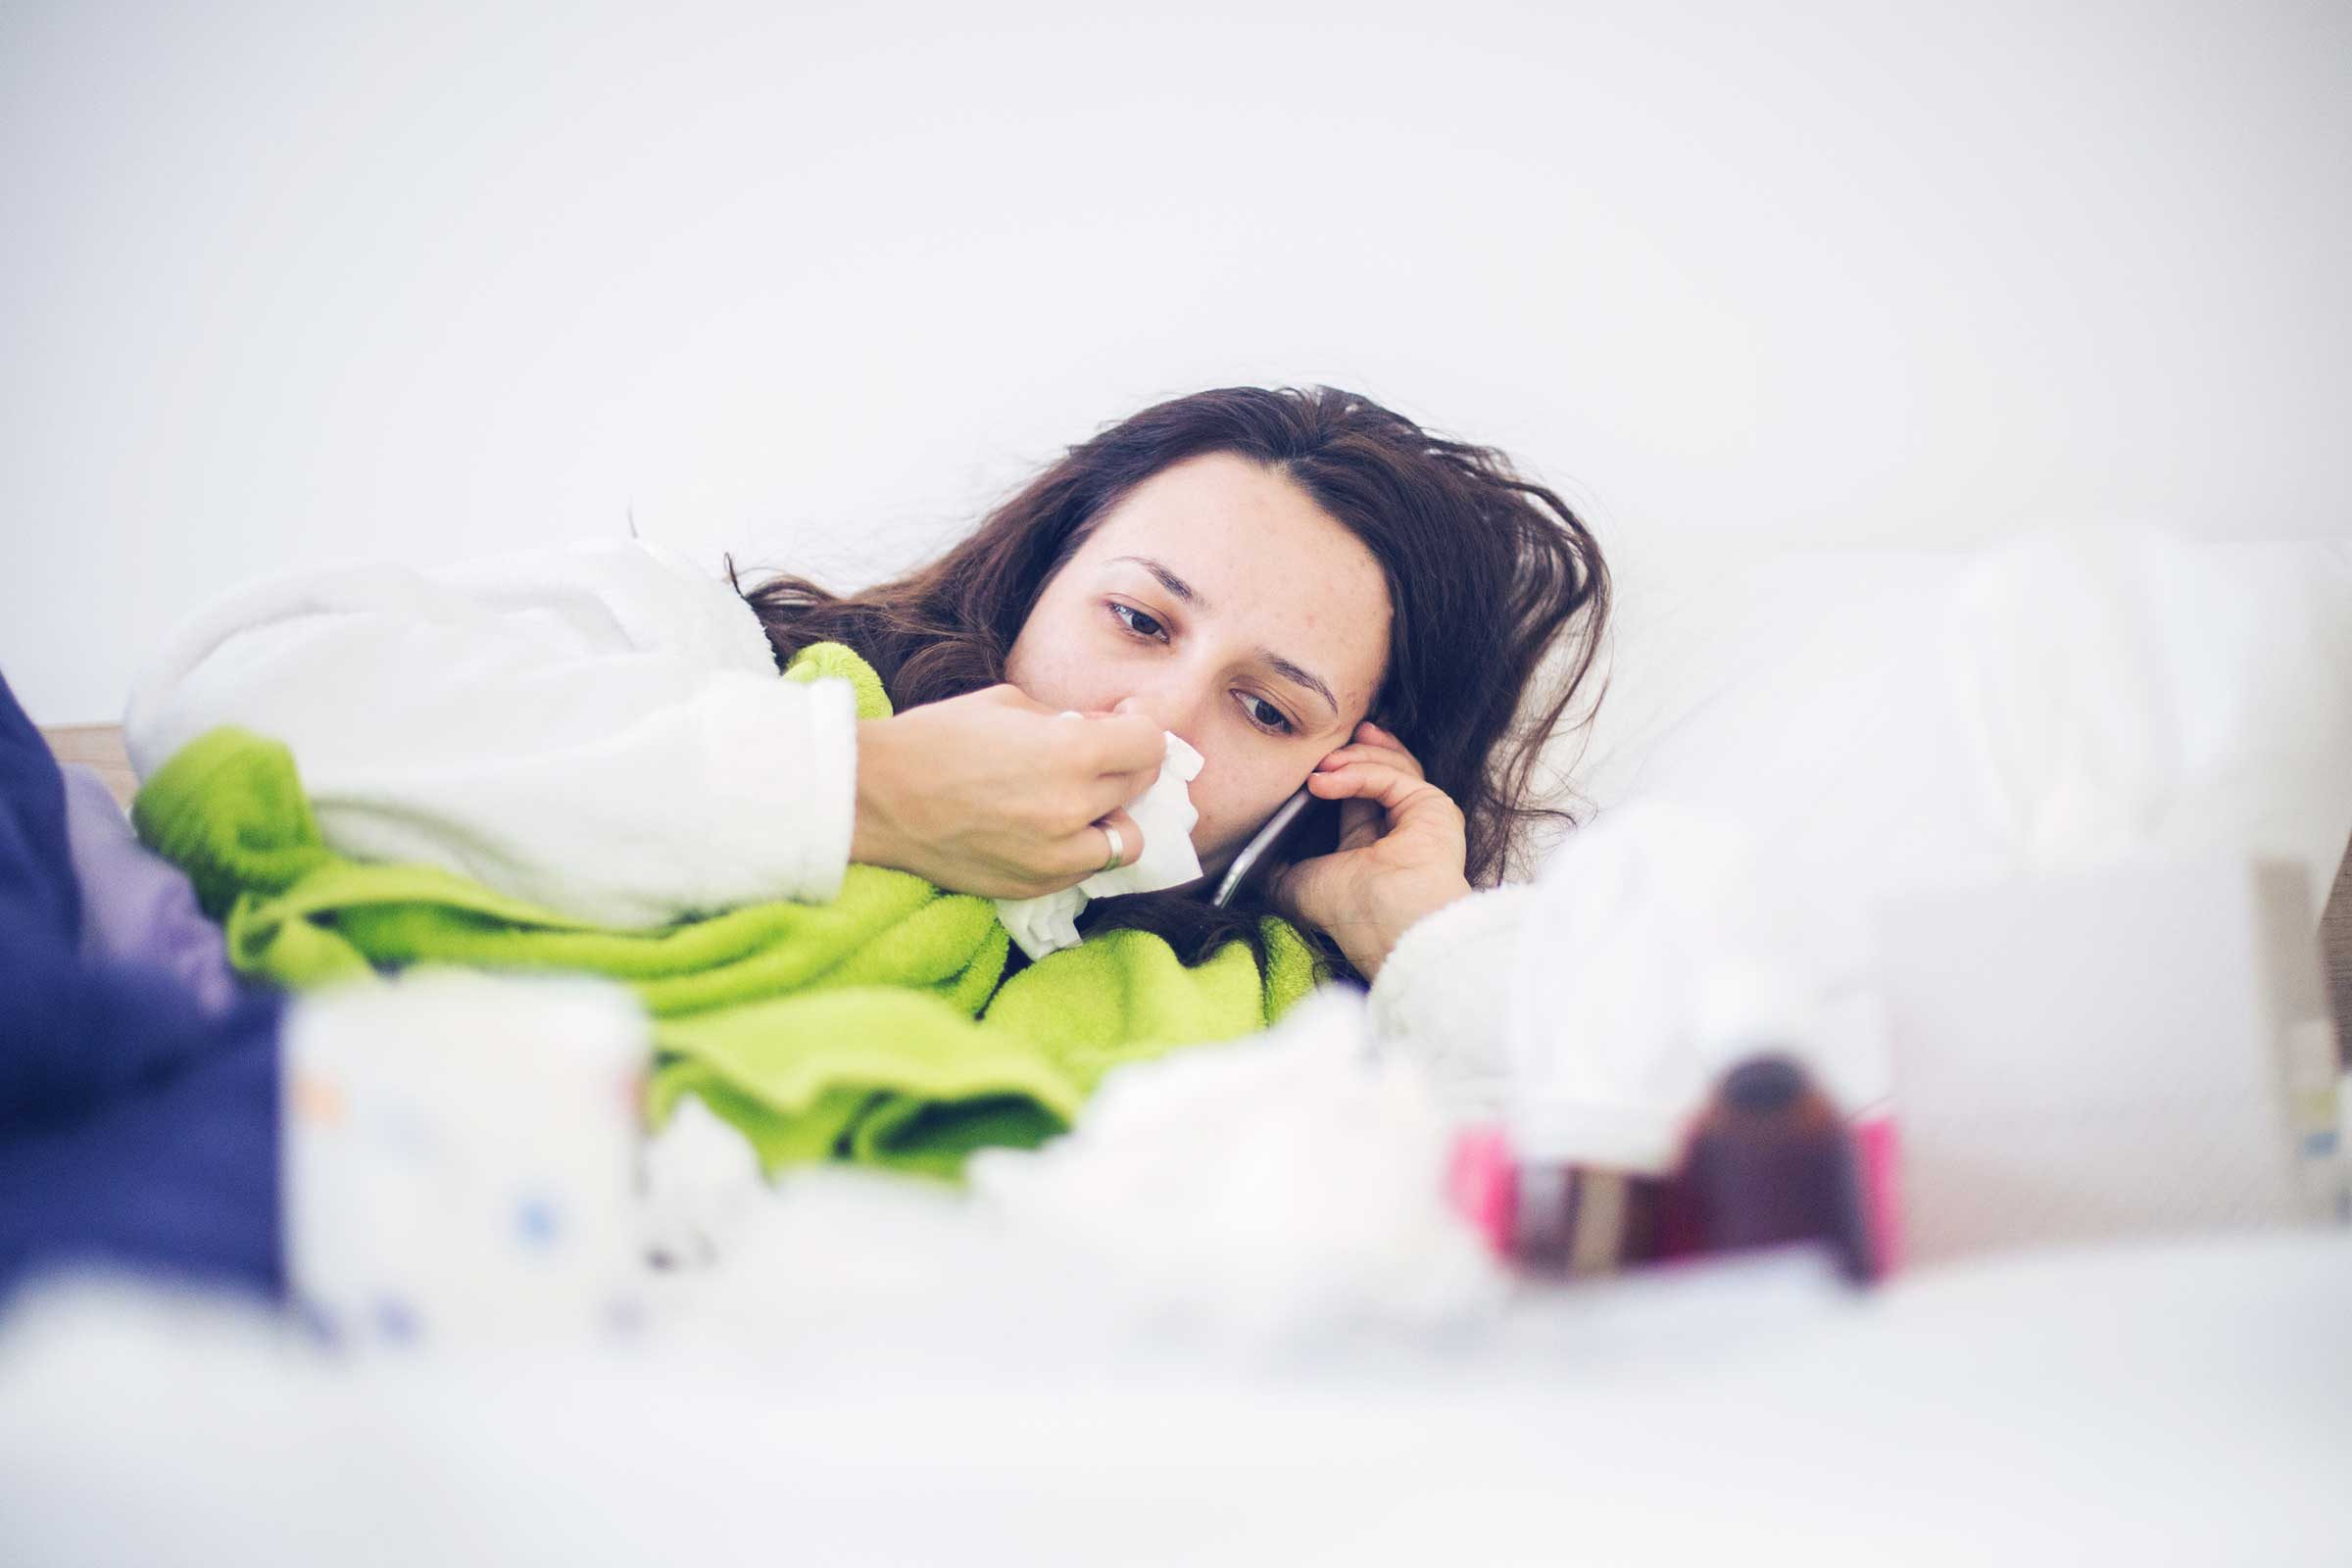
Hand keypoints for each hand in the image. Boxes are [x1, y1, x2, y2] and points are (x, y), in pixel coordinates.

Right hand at [850, 685, 1163, 897]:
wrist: (876, 798)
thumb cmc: (935, 739)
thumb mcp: (1008, 703)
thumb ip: (1068, 718)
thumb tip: (1107, 726)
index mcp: (1071, 753)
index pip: (1150, 743)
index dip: (1137, 729)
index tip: (1120, 726)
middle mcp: (1074, 808)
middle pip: (1140, 786)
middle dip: (1123, 767)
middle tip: (1093, 758)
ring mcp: (1057, 856)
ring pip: (1127, 840)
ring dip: (1111, 818)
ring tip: (1075, 804)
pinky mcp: (1035, 886)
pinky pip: (1087, 870)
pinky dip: (1079, 850)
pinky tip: (1048, 831)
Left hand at [1271, 719, 1472, 980]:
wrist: (1385, 928)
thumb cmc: (1347, 915)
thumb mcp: (1294, 887)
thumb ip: (1274, 869)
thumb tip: (1249, 861)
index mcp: (1371, 846)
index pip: (1358, 792)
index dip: (1337, 769)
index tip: (1314, 757)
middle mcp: (1401, 829)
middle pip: (1381, 769)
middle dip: (1353, 749)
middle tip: (1324, 743)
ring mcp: (1421, 817)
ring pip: (1392, 766)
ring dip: (1354, 757)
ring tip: (1321, 761)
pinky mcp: (1433, 807)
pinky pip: (1393, 776)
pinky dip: (1359, 772)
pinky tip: (1327, 780)